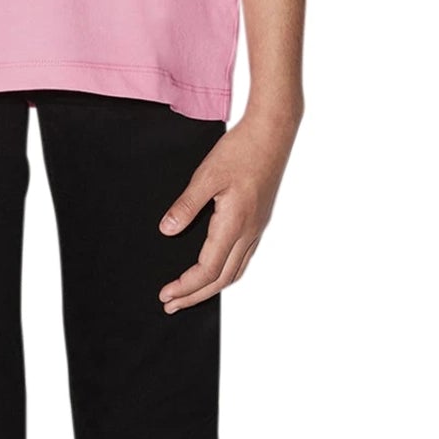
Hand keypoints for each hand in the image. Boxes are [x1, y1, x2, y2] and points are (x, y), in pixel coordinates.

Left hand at [155, 108, 299, 312]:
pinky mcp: (258, 220)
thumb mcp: (206, 176)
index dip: (186, 286)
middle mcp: (248, 232)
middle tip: (171, 304)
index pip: (208, 269)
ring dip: (211, 288)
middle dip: (195, 296)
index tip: (166, 294)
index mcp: (234, 224)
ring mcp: (256, 228)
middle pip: (222, 279)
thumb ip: (186, 206)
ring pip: (235, 271)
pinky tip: (214, 270)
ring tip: (189, 294)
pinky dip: (225, 273)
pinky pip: (243, 258)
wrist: (272, 134)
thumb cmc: (242, 150)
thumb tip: (167, 231)